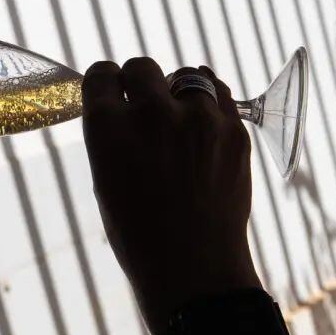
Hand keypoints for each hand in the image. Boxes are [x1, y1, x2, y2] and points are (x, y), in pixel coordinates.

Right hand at [81, 58, 261, 334]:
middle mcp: (152, 114)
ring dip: (177, 90)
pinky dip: (208, 102)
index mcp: (108, 127)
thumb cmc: (137, 231)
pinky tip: (201, 124)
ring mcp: (198, 120)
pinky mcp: (234, 130)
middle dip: (139, 83)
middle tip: (144, 108)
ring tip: (178, 117)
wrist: (192, 267)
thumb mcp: (105, 178)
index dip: (105, 84)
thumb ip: (112, 135)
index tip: (111, 95)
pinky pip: (219, 94)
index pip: (101, 74)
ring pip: (187, 75)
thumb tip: (124, 106)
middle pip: (143, 67)